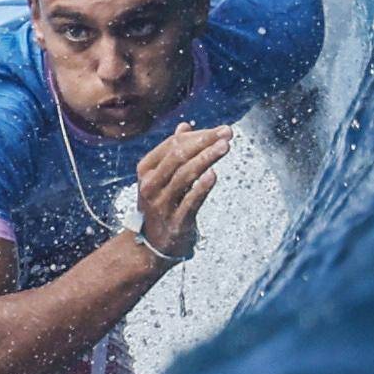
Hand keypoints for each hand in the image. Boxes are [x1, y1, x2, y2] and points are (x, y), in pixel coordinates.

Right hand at [133, 124, 232, 263]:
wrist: (150, 247)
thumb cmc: (160, 206)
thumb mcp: (160, 178)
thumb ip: (172, 152)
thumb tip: (184, 126)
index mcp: (146, 170)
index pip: (172, 145)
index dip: (198, 135)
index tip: (221, 130)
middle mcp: (150, 185)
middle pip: (178, 157)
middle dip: (204, 142)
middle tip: (227, 133)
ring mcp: (161, 204)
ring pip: (185, 176)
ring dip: (206, 158)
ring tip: (225, 147)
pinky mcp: (176, 222)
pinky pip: (190, 202)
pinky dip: (201, 187)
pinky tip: (213, 174)